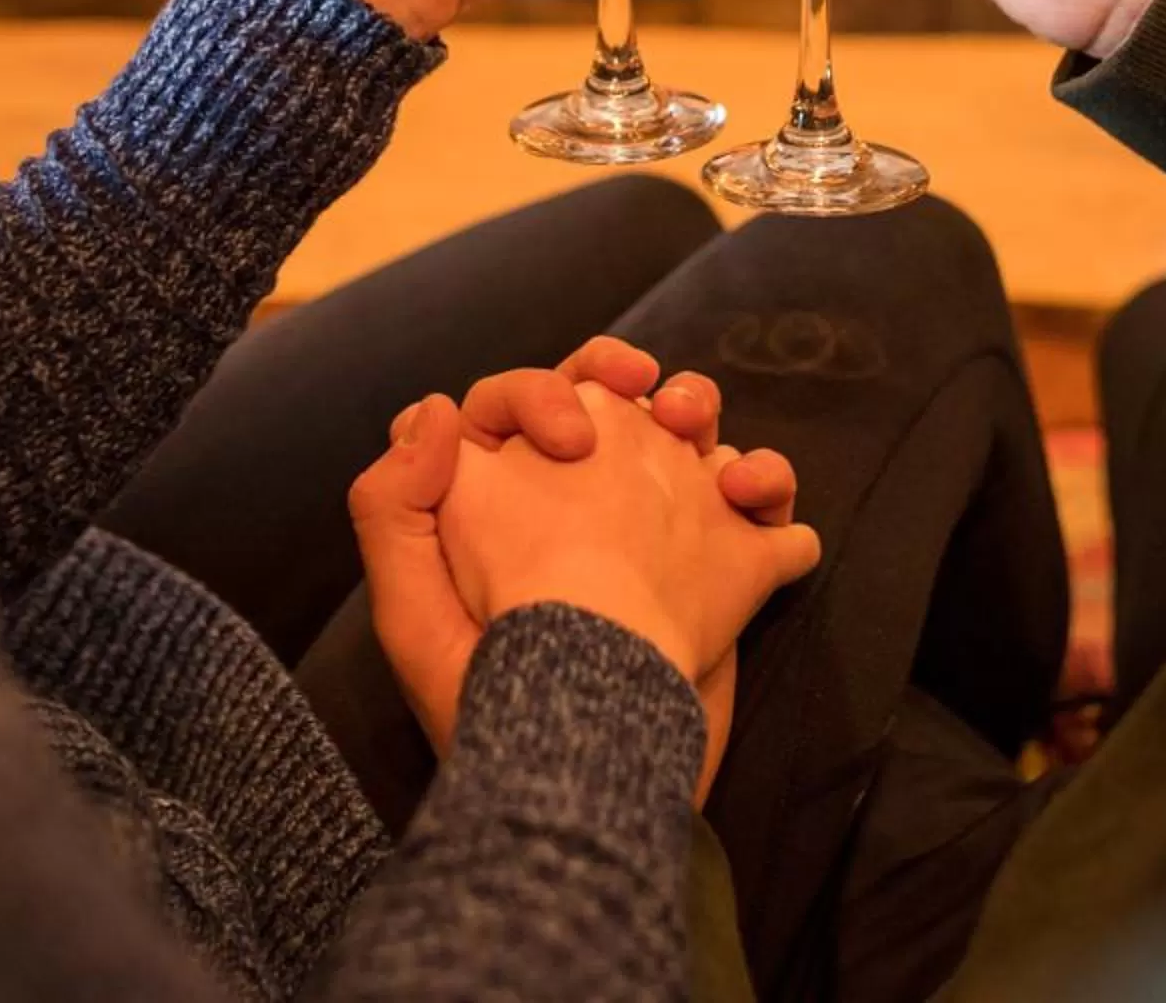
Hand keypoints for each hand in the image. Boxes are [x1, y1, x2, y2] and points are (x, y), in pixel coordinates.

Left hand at [440, 386, 817, 795]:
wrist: (584, 783)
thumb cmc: (490, 705)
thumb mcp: (414, 617)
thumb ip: (395, 506)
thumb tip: (436, 408)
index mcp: (504, 503)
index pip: (518, 403)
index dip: (545, 393)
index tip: (573, 437)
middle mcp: (579, 507)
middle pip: (613, 401)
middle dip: (642, 382)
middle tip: (661, 404)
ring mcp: (653, 539)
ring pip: (690, 438)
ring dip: (705, 415)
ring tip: (708, 449)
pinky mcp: (718, 577)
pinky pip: (761, 511)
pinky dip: (770, 487)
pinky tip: (750, 503)